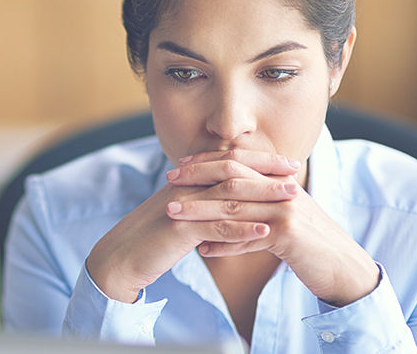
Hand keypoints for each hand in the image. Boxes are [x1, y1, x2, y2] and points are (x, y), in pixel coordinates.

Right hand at [86, 150, 299, 302]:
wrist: (121, 256)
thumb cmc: (151, 238)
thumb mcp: (180, 214)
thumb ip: (202, 203)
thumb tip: (230, 199)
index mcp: (186, 180)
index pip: (228, 161)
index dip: (259, 160)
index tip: (286, 163)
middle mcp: (185, 186)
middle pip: (232, 171)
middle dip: (267, 171)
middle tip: (296, 173)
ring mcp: (182, 206)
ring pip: (229, 195)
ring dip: (263, 196)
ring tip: (292, 199)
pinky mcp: (179, 229)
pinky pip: (216, 227)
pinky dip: (243, 229)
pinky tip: (266, 232)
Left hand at [168, 150, 379, 306]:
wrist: (344, 266)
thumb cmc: (308, 243)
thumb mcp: (281, 218)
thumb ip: (255, 207)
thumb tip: (221, 210)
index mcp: (278, 180)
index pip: (238, 162)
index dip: (207, 162)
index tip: (179, 166)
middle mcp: (282, 189)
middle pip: (232, 177)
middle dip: (197, 177)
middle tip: (168, 180)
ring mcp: (286, 210)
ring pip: (234, 206)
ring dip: (200, 210)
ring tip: (172, 214)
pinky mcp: (289, 235)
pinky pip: (247, 238)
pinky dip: (223, 244)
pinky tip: (202, 250)